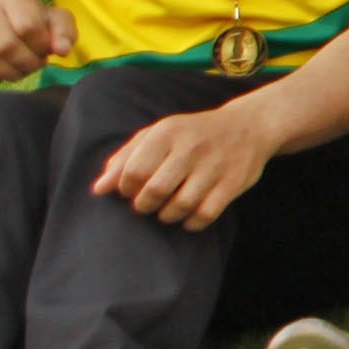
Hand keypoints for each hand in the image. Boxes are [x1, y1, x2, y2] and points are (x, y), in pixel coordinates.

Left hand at [95, 94, 278, 228]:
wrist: (249, 125)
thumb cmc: (192, 133)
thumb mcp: (158, 134)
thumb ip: (125, 158)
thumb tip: (99, 189)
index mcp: (168, 132)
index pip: (134, 171)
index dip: (126, 189)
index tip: (131, 191)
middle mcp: (192, 147)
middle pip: (155, 190)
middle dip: (144, 205)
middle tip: (146, 205)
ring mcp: (215, 165)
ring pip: (181, 205)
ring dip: (167, 216)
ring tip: (166, 211)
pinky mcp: (234, 182)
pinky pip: (206, 214)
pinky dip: (191, 223)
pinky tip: (188, 217)